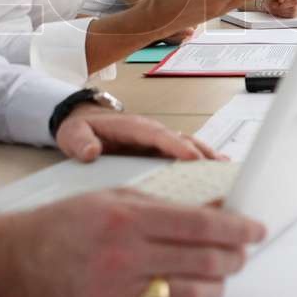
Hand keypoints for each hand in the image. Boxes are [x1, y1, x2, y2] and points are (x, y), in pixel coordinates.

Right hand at [0, 189, 266, 296]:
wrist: (7, 264)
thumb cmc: (62, 225)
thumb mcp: (114, 199)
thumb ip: (167, 206)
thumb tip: (218, 208)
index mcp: (126, 221)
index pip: (201, 225)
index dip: (238, 227)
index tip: (257, 229)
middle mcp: (123, 259)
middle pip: (204, 261)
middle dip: (233, 256)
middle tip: (241, 251)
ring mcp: (117, 295)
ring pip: (192, 296)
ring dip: (217, 286)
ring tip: (221, 275)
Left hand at [54, 106, 217, 162]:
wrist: (84, 124)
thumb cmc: (81, 129)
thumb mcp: (72, 134)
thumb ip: (80, 142)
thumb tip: (92, 152)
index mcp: (133, 127)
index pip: (158, 135)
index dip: (176, 146)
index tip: (192, 158)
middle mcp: (152, 132)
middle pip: (181, 140)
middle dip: (201, 154)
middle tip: (218, 170)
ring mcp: (159, 141)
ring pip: (188, 147)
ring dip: (207, 158)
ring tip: (225, 172)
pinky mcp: (161, 151)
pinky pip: (185, 155)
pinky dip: (203, 161)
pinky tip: (219, 171)